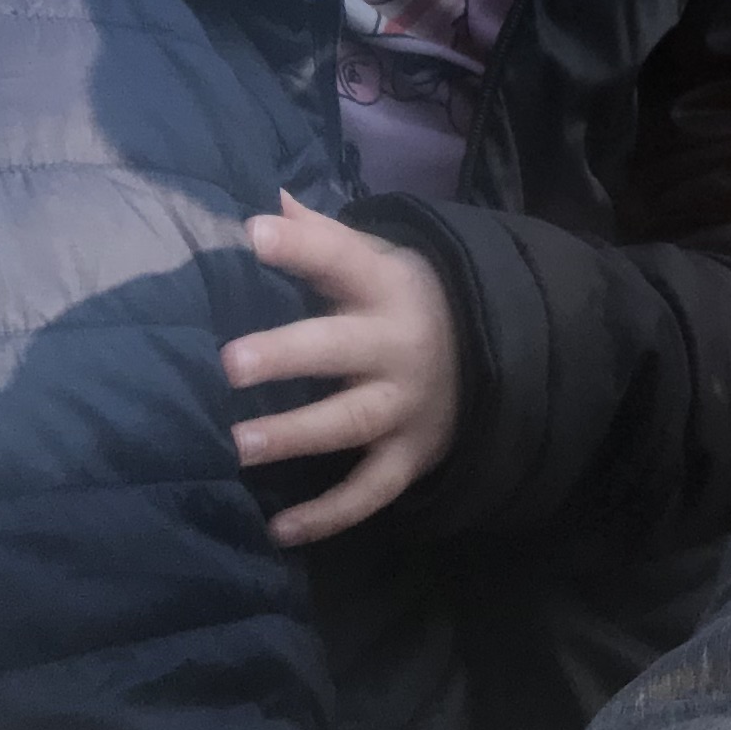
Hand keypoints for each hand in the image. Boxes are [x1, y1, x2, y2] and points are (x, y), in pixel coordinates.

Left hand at [220, 192, 459, 545]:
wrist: (500, 353)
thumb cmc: (408, 301)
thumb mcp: (377, 261)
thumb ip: (320, 238)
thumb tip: (266, 200)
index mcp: (384, 286)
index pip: (339, 257)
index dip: (299, 246)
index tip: (252, 233)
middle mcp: (396, 345)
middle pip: (339, 348)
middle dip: (287, 355)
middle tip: (230, 363)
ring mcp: (407, 404)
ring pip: (351, 421)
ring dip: (297, 435)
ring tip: (239, 445)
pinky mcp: (412, 454)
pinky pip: (372, 489)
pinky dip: (331, 514)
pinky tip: (281, 530)